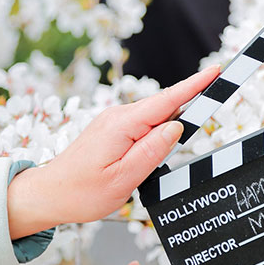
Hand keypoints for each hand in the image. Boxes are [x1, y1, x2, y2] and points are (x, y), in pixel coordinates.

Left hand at [7, 65, 219, 238]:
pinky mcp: (114, 129)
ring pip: (155, 116)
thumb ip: (152, 152)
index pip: (167, 100)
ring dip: (172, 121)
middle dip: (191, 100)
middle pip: (164, 105)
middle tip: (214, 100)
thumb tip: (177, 127)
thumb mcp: (122, 180)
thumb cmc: (81, 193)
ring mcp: (115, 121)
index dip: (194, 85)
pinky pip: (144, 123)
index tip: (215, 71)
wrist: (48, 193)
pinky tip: (161, 143)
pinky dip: (159, 128)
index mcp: (123, 125)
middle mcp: (119, 116)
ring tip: (179, 135)